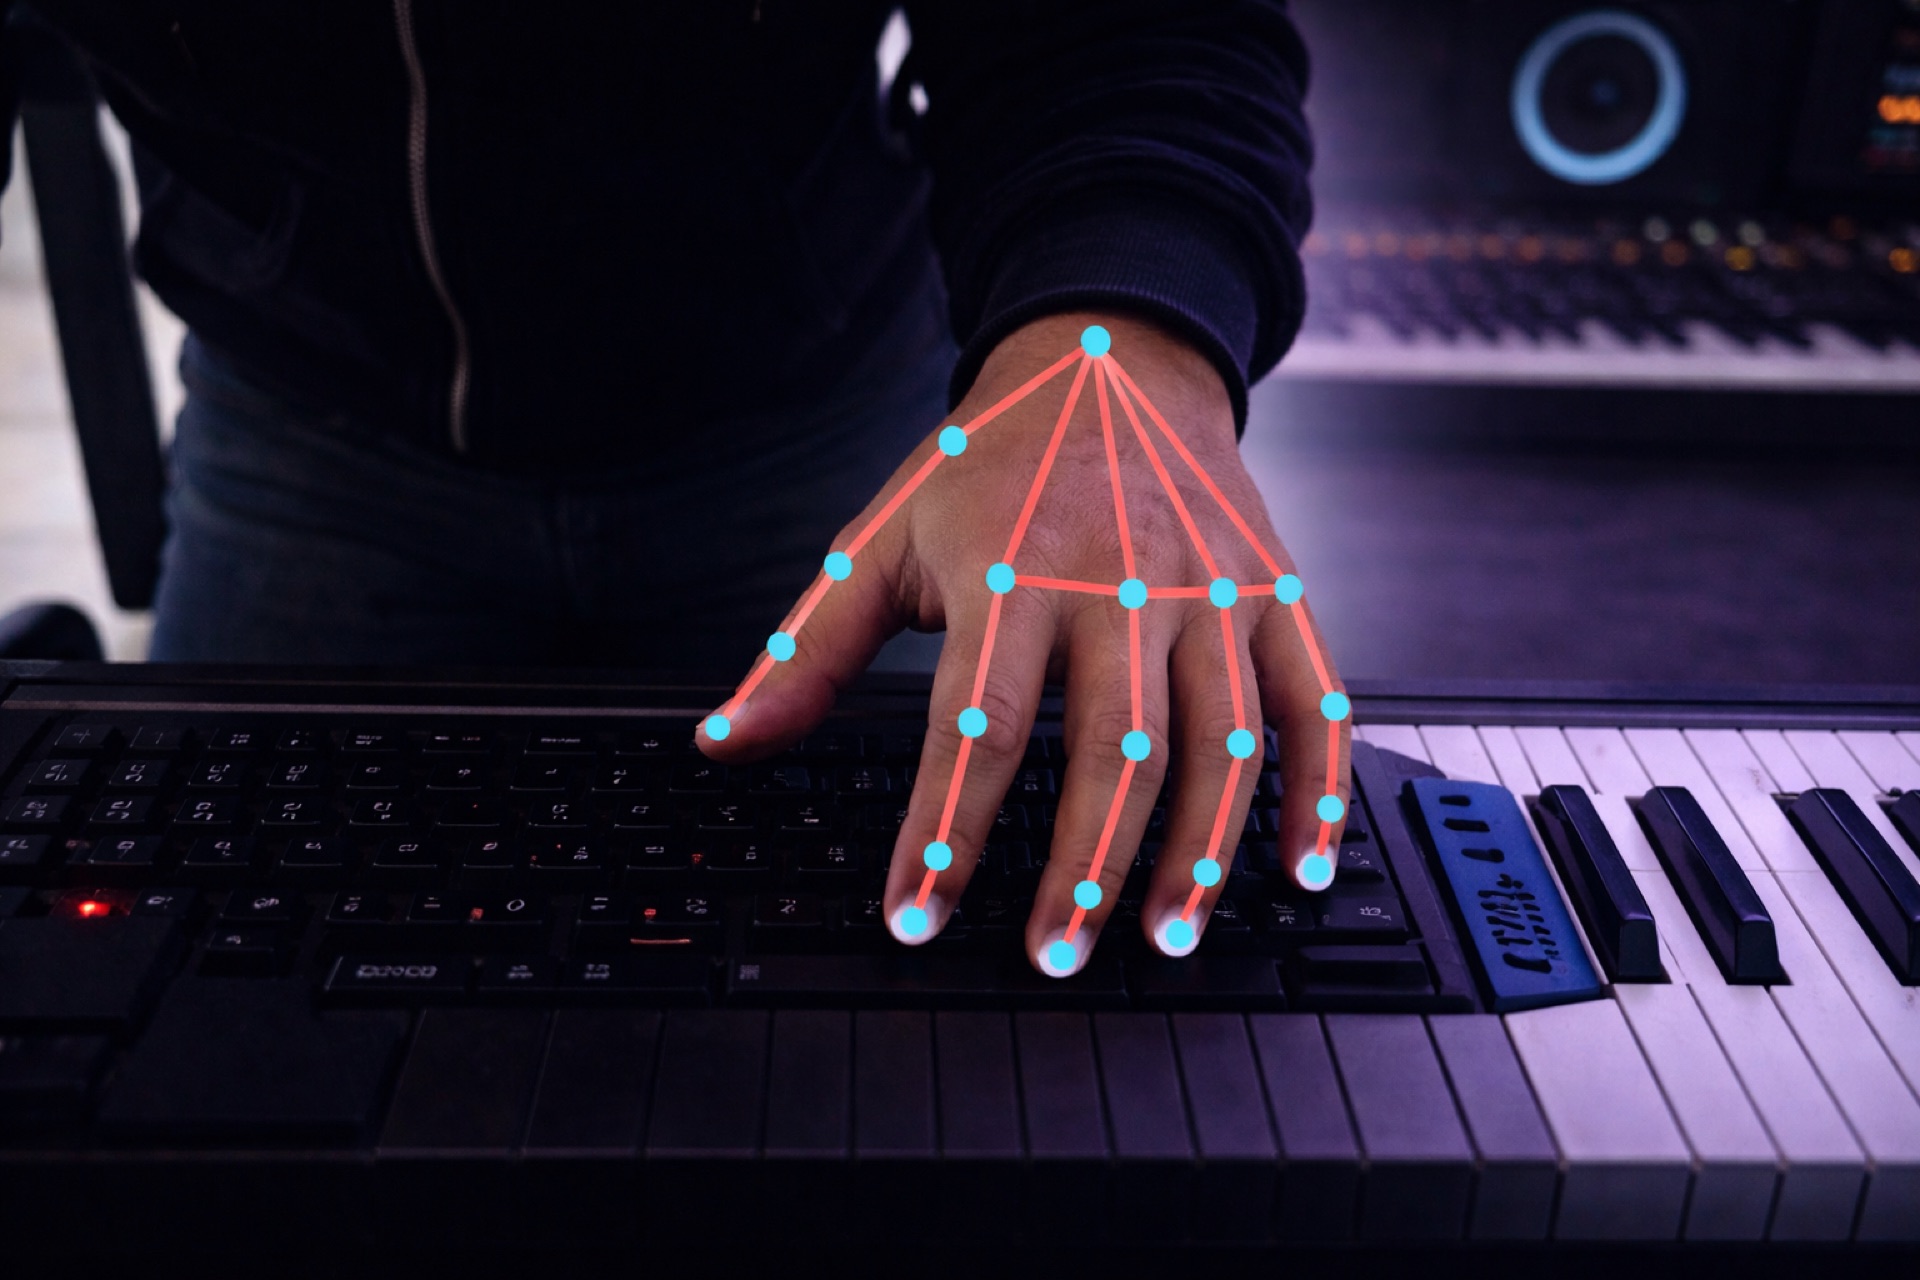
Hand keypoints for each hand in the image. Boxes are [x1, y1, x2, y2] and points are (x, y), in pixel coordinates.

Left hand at [696, 311, 1348, 975]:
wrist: (1113, 356)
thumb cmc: (991, 462)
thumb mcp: (882, 539)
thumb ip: (808, 652)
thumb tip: (724, 744)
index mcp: (1012, 573)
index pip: (978, 726)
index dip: (946, 833)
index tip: (916, 916)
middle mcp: (1120, 582)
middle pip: (1112, 751)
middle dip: (1081, 870)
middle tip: (1053, 958)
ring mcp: (1210, 590)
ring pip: (1221, 742)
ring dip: (1197, 854)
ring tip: (1163, 941)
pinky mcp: (1274, 593)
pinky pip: (1313, 700)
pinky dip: (1316, 788)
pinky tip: (1298, 867)